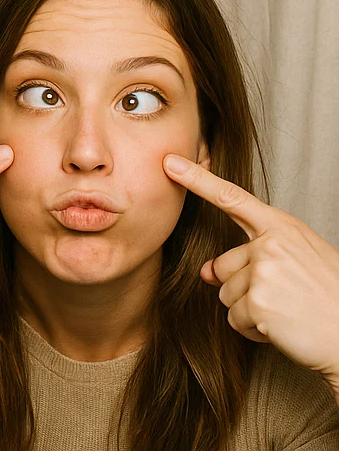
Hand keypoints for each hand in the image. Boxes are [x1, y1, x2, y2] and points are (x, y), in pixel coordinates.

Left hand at [164, 155, 338, 388]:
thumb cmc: (331, 297)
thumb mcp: (297, 262)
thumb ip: (253, 256)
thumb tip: (207, 272)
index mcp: (282, 228)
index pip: (232, 198)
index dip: (198, 179)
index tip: (170, 162)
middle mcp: (270, 245)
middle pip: (224, 264)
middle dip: (245, 288)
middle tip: (285, 298)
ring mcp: (263, 273)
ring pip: (226, 293)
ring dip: (251, 310)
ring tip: (288, 312)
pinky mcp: (258, 303)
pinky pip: (235, 318)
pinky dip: (254, 330)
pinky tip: (283, 329)